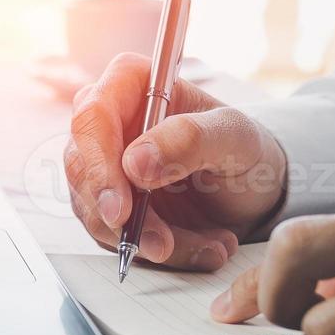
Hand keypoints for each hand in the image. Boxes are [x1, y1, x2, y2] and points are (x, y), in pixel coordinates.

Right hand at [63, 54, 288, 269]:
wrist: (252, 190)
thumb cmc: (245, 149)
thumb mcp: (234, 138)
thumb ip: (189, 139)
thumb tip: (134, 163)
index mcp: (131, 84)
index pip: (92, 116)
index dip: (98, 163)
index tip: (122, 208)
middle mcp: (108, 122)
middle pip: (81, 166)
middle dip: (118, 214)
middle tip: (159, 245)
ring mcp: (103, 166)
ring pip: (93, 209)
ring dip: (144, 239)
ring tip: (206, 246)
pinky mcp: (108, 204)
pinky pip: (112, 236)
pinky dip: (153, 250)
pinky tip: (199, 248)